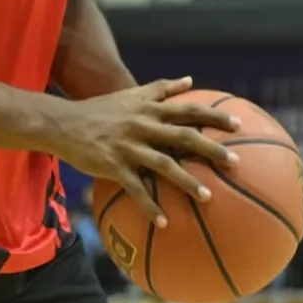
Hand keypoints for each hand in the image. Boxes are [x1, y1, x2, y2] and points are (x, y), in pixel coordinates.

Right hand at [53, 77, 240, 226]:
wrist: (64, 123)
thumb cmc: (101, 109)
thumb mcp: (131, 94)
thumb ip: (161, 88)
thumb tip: (190, 80)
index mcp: (149, 109)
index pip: (188, 109)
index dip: (214, 116)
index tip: (238, 125)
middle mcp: (142, 125)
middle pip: (183, 137)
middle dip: (211, 149)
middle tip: (234, 162)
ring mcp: (128, 146)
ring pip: (163, 164)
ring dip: (187, 181)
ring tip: (208, 196)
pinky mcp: (113, 166)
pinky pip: (135, 189)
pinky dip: (150, 206)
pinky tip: (164, 222)